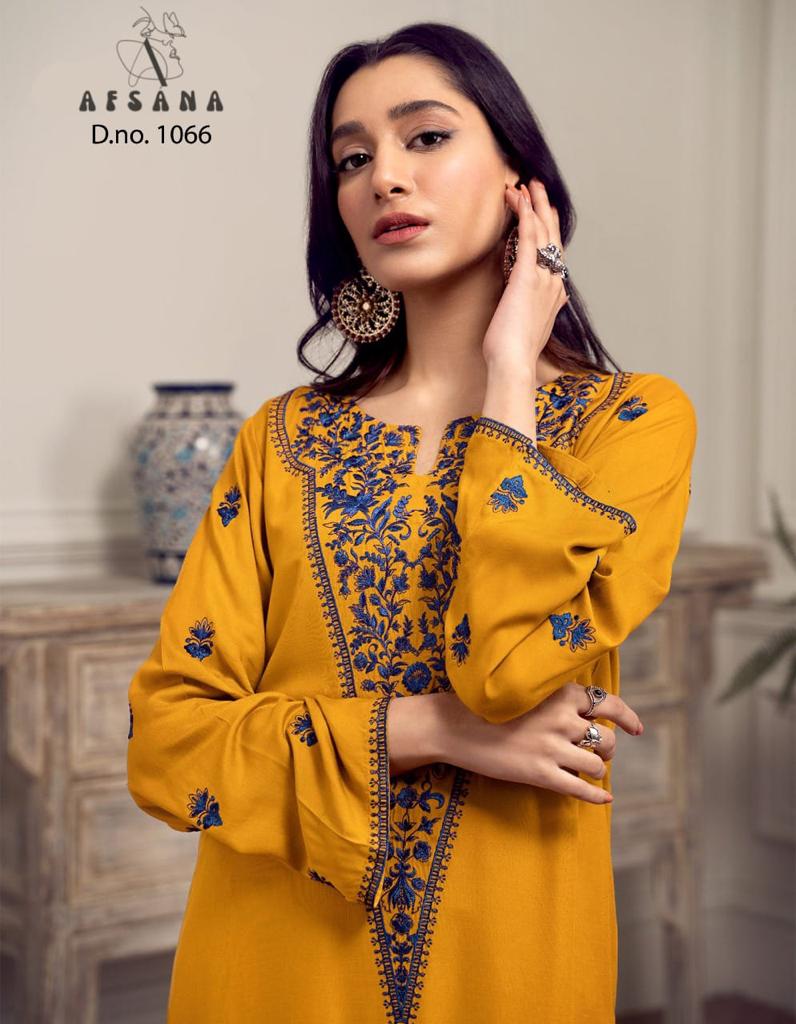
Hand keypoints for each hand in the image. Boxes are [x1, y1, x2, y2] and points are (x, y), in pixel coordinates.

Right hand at [438, 683, 643, 804]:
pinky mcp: (540, 773)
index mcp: (560, 694)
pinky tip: (604, 799)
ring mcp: (552, 748)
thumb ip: (558, 700)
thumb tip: (587, 715)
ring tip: (588, 769)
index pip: (608, 704)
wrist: (455, 725)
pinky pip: (580, 789)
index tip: (636, 728)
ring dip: (597, 769)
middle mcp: (561, 719)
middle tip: (599, 753)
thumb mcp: (529, 691)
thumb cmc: (489, 706)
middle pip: (606, 738)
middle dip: (607, 748)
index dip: (627, 717)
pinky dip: (596, 796)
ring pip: (596, 765)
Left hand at [482, 179, 568, 371]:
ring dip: (533, 205)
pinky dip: (524, 215)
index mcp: (554, 293)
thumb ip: (547, 309)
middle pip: (552, 236)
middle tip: (537, 186)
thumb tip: (561, 299)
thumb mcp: (535, 327)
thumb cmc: (515, 352)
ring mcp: (542, 278)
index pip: (553, 253)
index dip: (548, 229)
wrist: (514, 364)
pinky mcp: (527, 276)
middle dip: (544, 209)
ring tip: (526, 184)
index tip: (542, 212)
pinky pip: (528, 237)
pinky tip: (519, 199)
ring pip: (541, 232)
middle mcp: (553, 282)